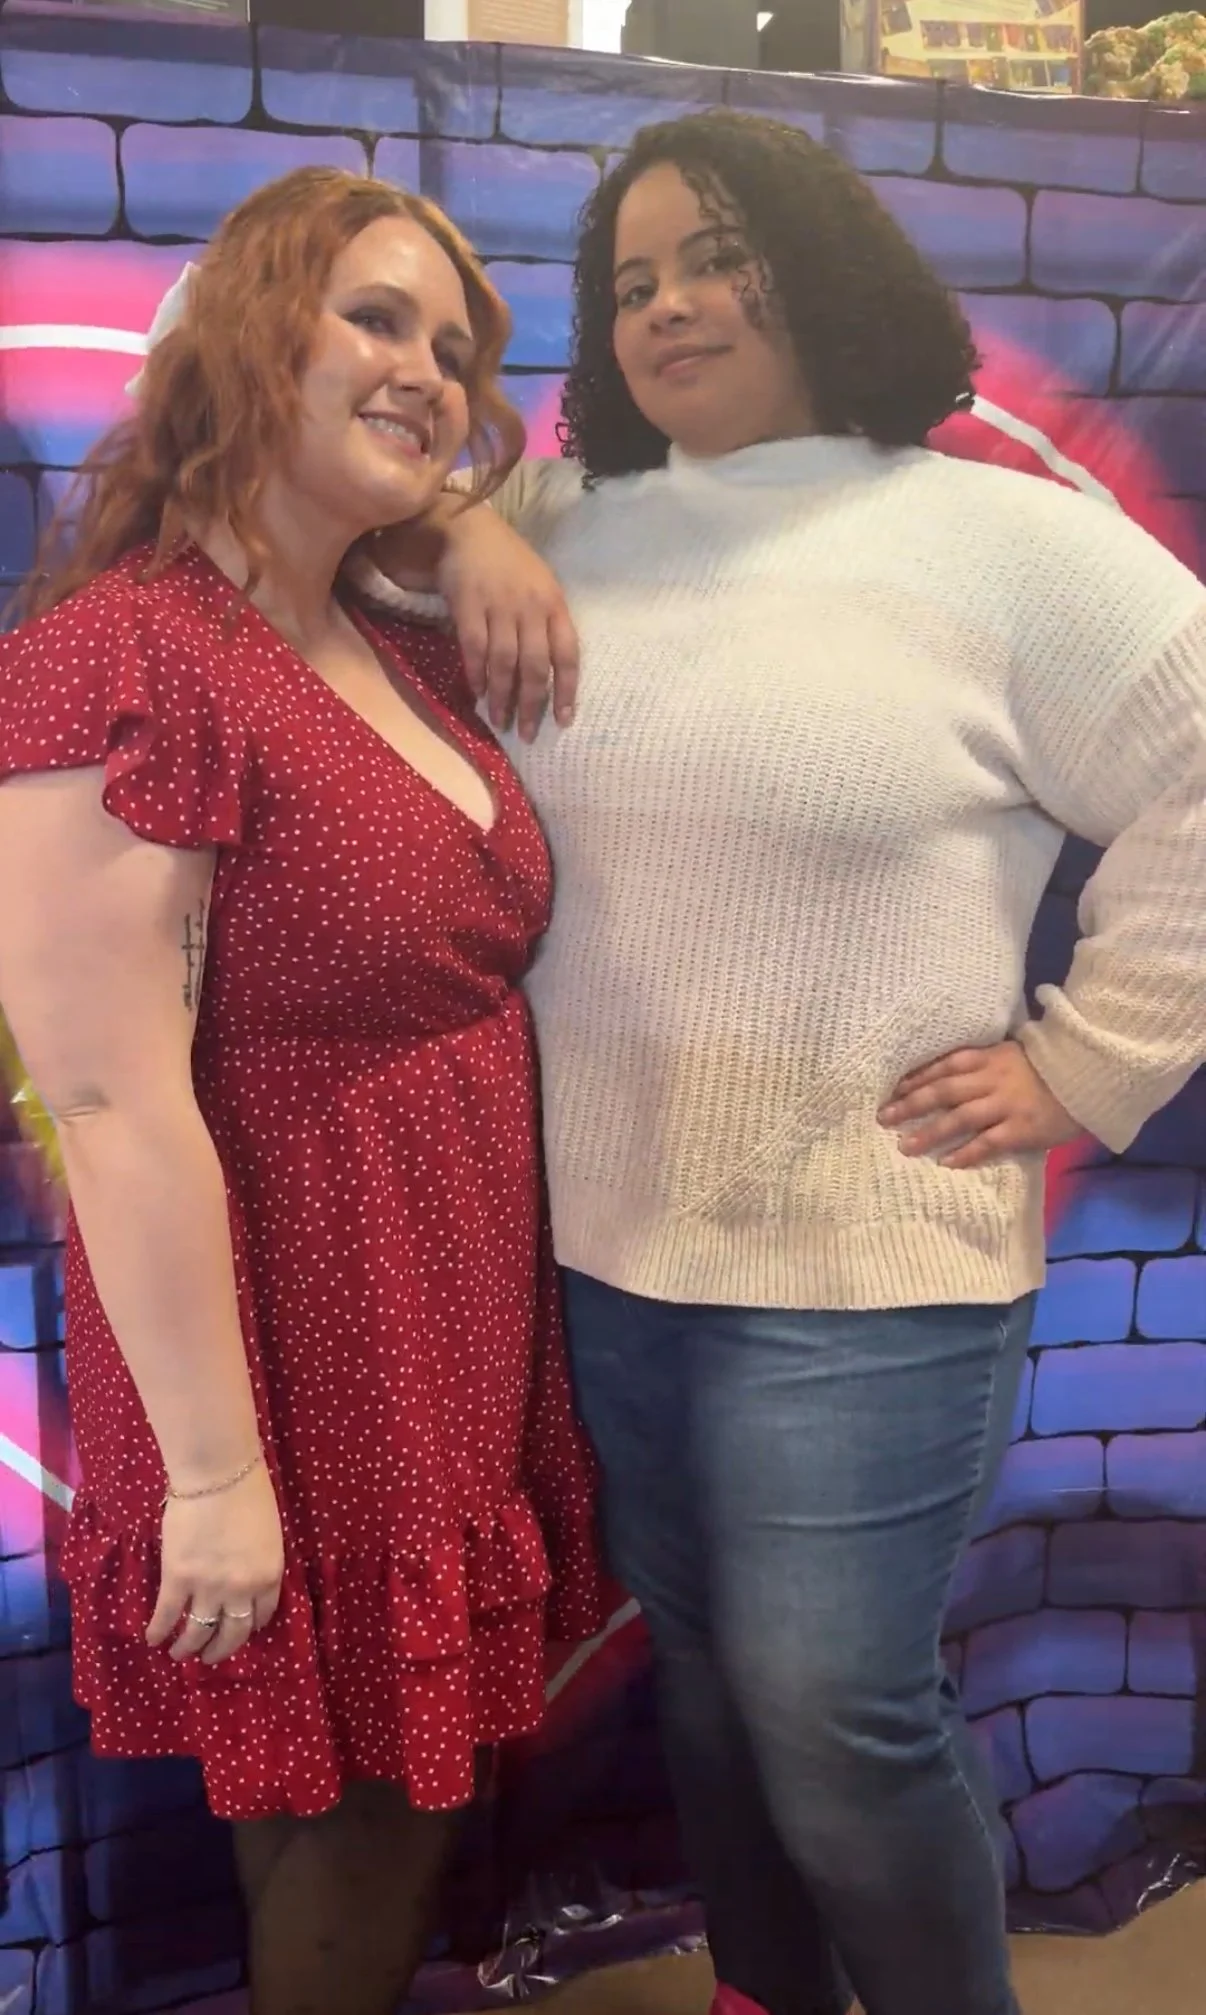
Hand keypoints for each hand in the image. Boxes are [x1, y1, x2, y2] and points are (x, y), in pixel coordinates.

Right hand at [147, 1460, 283, 1666]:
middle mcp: (241, 1590)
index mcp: (268, 1576)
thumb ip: (258, 1561)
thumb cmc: (248, 1493)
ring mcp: (208, 1588)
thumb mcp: (268, 1534)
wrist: (218, 1474)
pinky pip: (167, 1614)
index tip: (240, 1630)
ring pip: (198, 1631)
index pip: (261, 1616)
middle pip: (232, 1633)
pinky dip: (158, 1630)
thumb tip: (244, 1576)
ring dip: (188, 1648)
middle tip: (210, 1657)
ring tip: (180, 1654)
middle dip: (220, 1650)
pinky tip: (153, 1639)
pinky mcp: (178, 1579)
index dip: (249, 1627)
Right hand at [436, 509, 578, 743]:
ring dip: (502, 696)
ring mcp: (499, 605)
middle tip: (526, 733)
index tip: (563, 722)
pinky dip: (476, 674)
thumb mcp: (541, 586)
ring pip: (504, 662)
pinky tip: (477, 693)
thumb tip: (547, 676)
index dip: (567, 691)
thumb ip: (547, 625)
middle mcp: (530, 607)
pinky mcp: (468, 604)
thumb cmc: (509, 563)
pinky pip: (474, 648)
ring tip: (500, 721)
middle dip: (532, 705)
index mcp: (554, 604)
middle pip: (535, 666)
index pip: (568, 654)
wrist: (468, 530)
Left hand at [878, 1040, 1081, 1170]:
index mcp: (988, 1057)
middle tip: (884, 1118)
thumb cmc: (1044, 1067)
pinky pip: (988, 1143)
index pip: (943, 1065)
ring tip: (905, 1146)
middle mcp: (992, 1080)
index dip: (915, 1078)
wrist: (1088, 1078)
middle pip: (943, 1091)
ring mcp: (1006, 1105)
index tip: (890, 1090)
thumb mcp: (1009, 1053)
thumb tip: (940, 1074)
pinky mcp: (1021, 1129)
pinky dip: (966, 1152)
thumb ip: (979, 1063)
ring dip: (930, 1133)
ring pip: (960, 1118)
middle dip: (911, 1105)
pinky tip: (946, 1162)